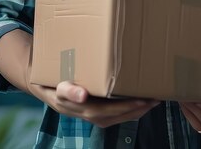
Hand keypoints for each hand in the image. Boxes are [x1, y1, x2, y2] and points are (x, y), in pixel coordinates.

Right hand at [29, 81, 159, 127]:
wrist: (47, 90)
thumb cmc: (55, 83)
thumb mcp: (58, 85)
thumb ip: (69, 90)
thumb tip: (82, 96)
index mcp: (79, 107)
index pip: (103, 109)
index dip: (123, 107)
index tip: (139, 101)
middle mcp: (88, 114)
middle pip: (114, 115)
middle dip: (135, 109)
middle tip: (153, 99)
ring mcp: (92, 116)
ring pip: (117, 117)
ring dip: (136, 111)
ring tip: (152, 102)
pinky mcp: (96, 114)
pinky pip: (115, 116)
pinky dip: (130, 111)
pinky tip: (141, 104)